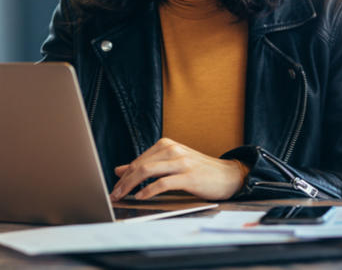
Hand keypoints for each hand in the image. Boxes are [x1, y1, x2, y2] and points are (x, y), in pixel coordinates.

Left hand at [110, 138, 248, 200]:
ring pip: (147, 171)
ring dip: (131, 185)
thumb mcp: (171, 164)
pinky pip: (163, 183)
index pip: (138, 160)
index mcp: (166, 145)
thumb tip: (120, 170)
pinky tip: (141, 197)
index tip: (114, 187)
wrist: (228, 175)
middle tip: (113, 194)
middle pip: (140, 165)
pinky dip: (149, 190)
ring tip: (122, 196)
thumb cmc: (199, 171)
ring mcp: (181, 162)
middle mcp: (172, 150)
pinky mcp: (189, 176)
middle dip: (124, 181)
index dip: (124, 175)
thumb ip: (147, 165)